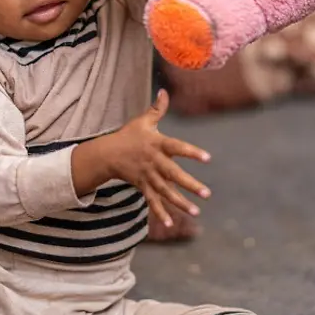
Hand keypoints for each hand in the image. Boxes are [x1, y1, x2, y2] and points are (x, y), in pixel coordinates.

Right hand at [105, 90, 211, 227]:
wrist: (107, 154)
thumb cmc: (129, 135)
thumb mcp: (143, 121)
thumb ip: (158, 109)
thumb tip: (164, 91)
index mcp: (157, 144)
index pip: (177, 148)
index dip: (192, 152)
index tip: (208, 158)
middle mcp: (154, 162)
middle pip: (173, 175)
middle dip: (190, 185)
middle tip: (207, 194)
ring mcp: (148, 176)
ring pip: (165, 192)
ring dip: (180, 203)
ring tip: (196, 212)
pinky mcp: (142, 186)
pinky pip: (152, 201)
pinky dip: (160, 213)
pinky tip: (170, 223)